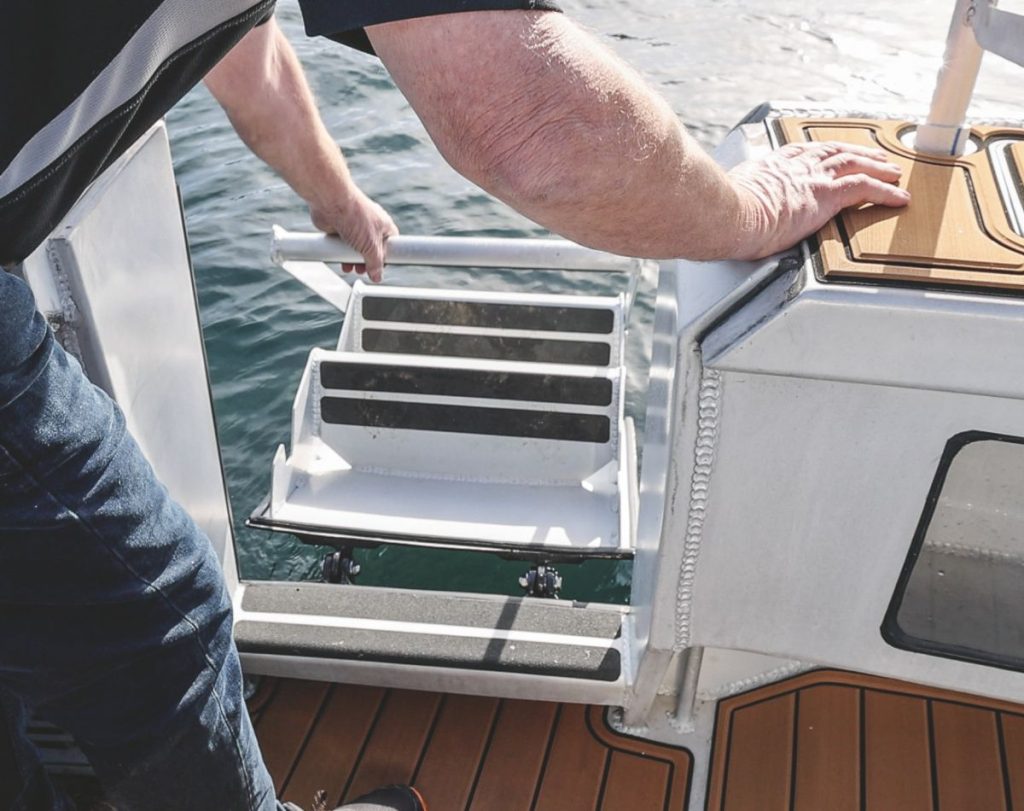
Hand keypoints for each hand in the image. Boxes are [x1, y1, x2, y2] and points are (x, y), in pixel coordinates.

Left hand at [310, 188, 397, 282]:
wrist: (331, 202)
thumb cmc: (355, 217)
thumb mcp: (371, 246)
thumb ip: (375, 263)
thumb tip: (377, 277)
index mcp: (384, 226)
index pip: (391, 246)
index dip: (387, 258)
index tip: (381, 269)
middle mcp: (371, 226)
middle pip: (372, 249)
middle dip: (367, 262)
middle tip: (363, 271)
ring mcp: (355, 227)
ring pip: (356, 249)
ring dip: (353, 260)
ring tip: (350, 268)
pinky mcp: (340, 229)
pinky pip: (342, 245)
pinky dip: (341, 254)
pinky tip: (339, 261)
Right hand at [727, 141, 909, 260]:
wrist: (729, 215)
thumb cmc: (722, 214)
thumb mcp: (728, 199)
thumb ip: (736, 200)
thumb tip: (725, 213)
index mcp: (772, 166)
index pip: (804, 151)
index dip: (823, 150)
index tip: (831, 151)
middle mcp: (795, 166)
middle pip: (835, 152)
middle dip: (857, 152)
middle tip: (874, 156)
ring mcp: (813, 179)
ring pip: (854, 163)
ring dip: (878, 166)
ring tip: (894, 172)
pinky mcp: (826, 195)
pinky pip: (864, 188)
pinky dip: (885, 191)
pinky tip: (899, 196)